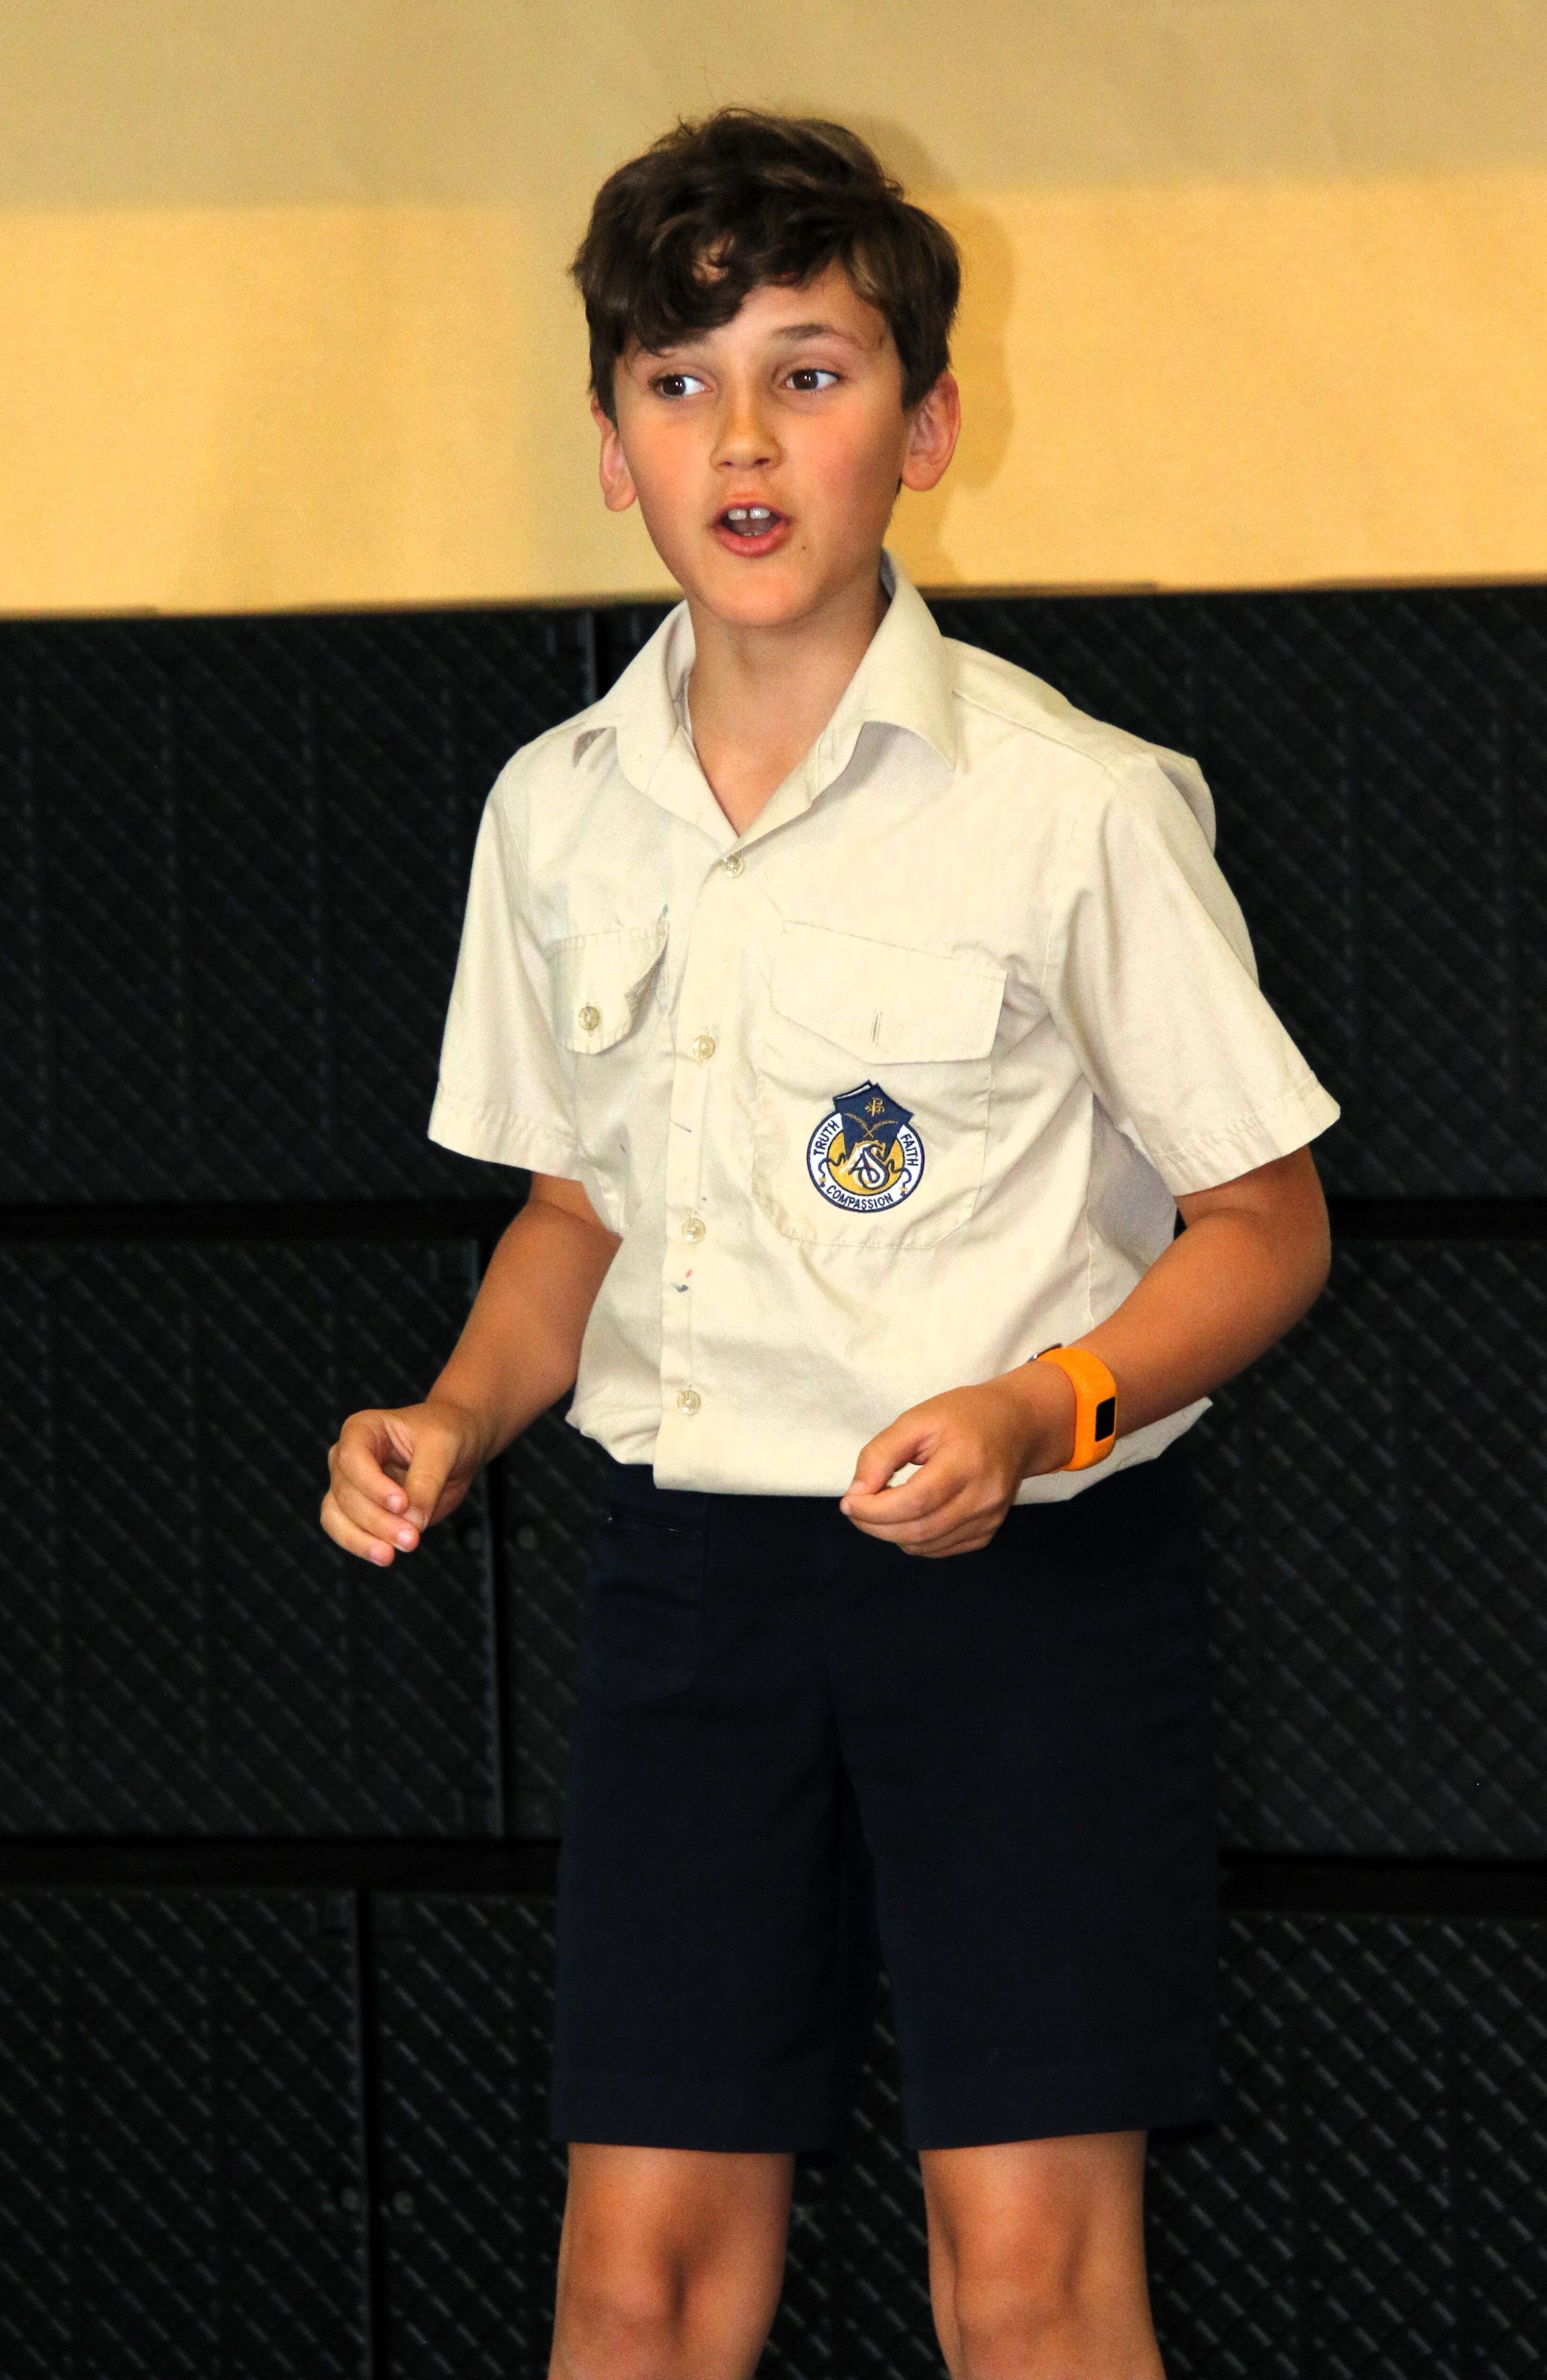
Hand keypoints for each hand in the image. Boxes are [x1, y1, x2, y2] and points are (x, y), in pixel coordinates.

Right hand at [320, 1398, 487, 1565]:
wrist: (458, 1445)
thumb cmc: (447, 1434)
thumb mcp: (443, 1447)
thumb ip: (426, 1482)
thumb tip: (411, 1522)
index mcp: (362, 1429)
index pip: (352, 1458)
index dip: (373, 1485)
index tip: (402, 1504)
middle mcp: (348, 1457)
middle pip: (346, 1493)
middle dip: (377, 1521)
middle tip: (410, 1538)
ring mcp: (351, 1485)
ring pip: (337, 1517)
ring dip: (363, 1539)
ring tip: (392, 1555)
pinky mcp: (361, 1511)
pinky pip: (347, 1532)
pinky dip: (362, 1545)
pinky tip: (386, 1555)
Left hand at [840, 1365, 1078, 1556]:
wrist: (1016, 1425)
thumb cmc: (964, 1416)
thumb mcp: (918, 1419)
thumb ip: (882, 1453)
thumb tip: (857, 1493)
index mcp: (966, 1461)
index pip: (914, 1502)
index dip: (874, 1509)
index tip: (848, 1502)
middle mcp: (983, 1496)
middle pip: (918, 1529)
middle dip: (876, 1525)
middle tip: (855, 1509)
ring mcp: (989, 1518)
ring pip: (926, 1545)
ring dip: (891, 1534)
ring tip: (878, 1510)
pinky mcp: (988, 1530)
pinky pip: (941, 1548)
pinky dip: (914, 1540)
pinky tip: (907, 1517)